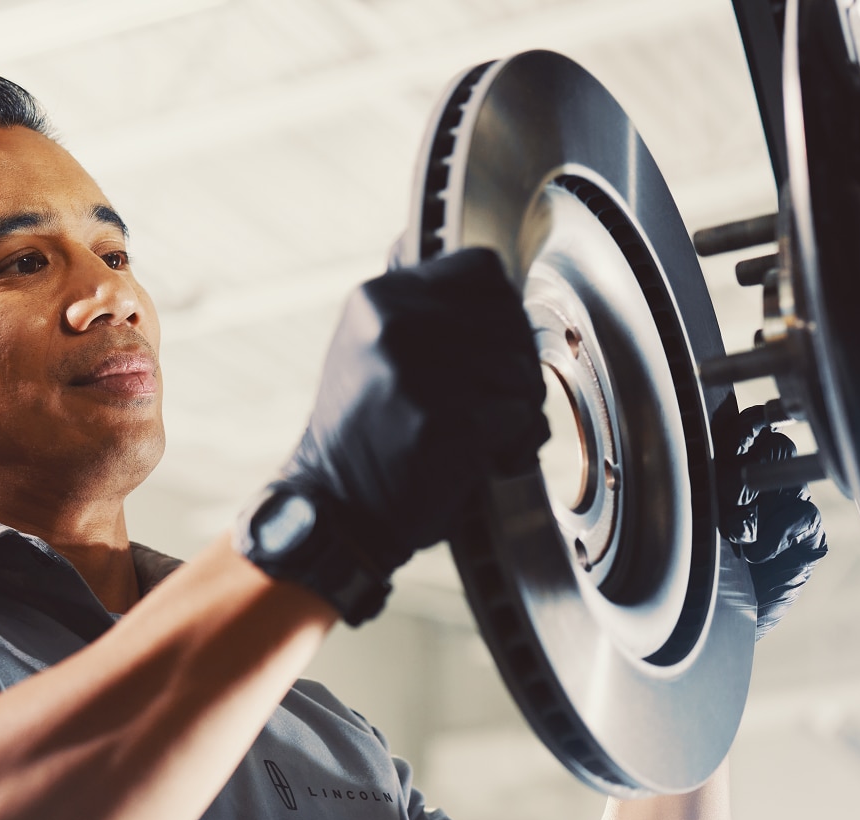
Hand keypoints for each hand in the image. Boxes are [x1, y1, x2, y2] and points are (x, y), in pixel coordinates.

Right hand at [277, 248, 548, 577]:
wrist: (338, 511)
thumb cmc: (367, 437)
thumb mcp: (371, 350)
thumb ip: (422, 313)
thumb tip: (496, 292)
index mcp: (378, 298)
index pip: (482, 269)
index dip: (502, 310)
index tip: (492, 347)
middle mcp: (395, 324)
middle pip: (510, 318)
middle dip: (515, 364)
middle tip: (490, 402)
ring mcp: (418, 372)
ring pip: (521, 368)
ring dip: (518, 408)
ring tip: (482, 434)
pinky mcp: (444, 421)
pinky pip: (519, 415)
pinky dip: (514, 444)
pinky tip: (484, 459)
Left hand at [718, 405, 827, 638]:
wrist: (717, 625)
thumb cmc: (698, 572)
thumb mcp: (694, 524)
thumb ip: (702, 486)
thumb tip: (699, 449)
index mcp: (736, 473)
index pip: (748, 433)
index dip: (744, 428)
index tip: (736, 433)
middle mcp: (766, 487)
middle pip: (775, 447)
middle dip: (750, 464)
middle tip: (729, 492)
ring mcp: (789, 511)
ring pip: (789, 478)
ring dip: (759, 499)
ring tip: (737, 528)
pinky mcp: (808, 540)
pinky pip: (803, 516)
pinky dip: (776, 533)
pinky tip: (757, 553)